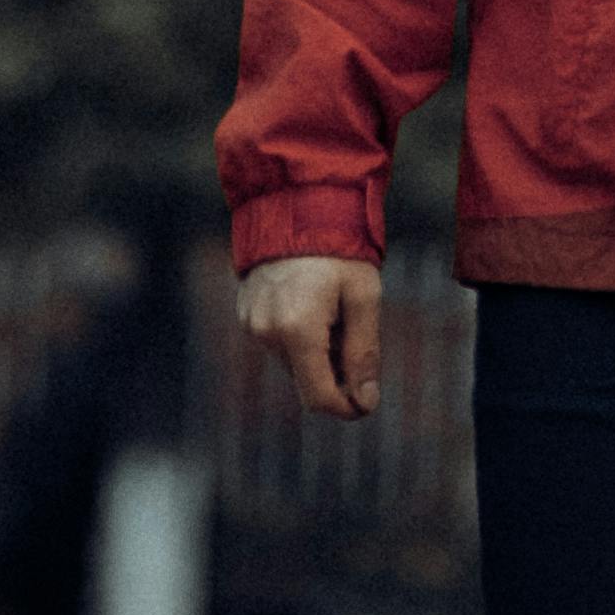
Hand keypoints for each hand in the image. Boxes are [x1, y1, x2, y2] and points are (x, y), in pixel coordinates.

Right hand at [236, 253, 382, 421]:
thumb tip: (365, 401)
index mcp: (297, 329)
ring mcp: (251, 324)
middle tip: (357, 339)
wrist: (296, 206)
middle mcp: (267, 333)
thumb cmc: (338, 250)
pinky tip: (315, 305)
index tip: (368, 402)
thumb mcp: (363, 298)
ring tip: (335, 313)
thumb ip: (364, 353)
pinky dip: (301, 339)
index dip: (346, 408)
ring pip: (293, 364)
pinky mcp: (246, 316)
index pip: (318, 397)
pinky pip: (279, 344)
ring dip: (318, 354)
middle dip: (336, 375)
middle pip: (306, 382)